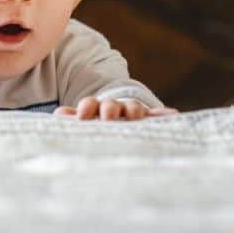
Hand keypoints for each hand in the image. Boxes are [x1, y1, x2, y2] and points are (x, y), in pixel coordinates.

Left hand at [53, 97, 178, 120]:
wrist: (113, 121)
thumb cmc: (93, 128)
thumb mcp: (80, 123)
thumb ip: (69, 119)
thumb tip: (59, 114)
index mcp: (95, 108)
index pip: (90, 104)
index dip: (87, 108)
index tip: (82, 115)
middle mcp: (115, 108)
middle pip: (112, 106)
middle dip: (110, 110)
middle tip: (107, 117)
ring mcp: (132, 113)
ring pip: (134, 109)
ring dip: (134, 111)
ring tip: (135, 115)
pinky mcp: (148, 120)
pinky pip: (157, 116)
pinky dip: (164, 115)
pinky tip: (174, 114)